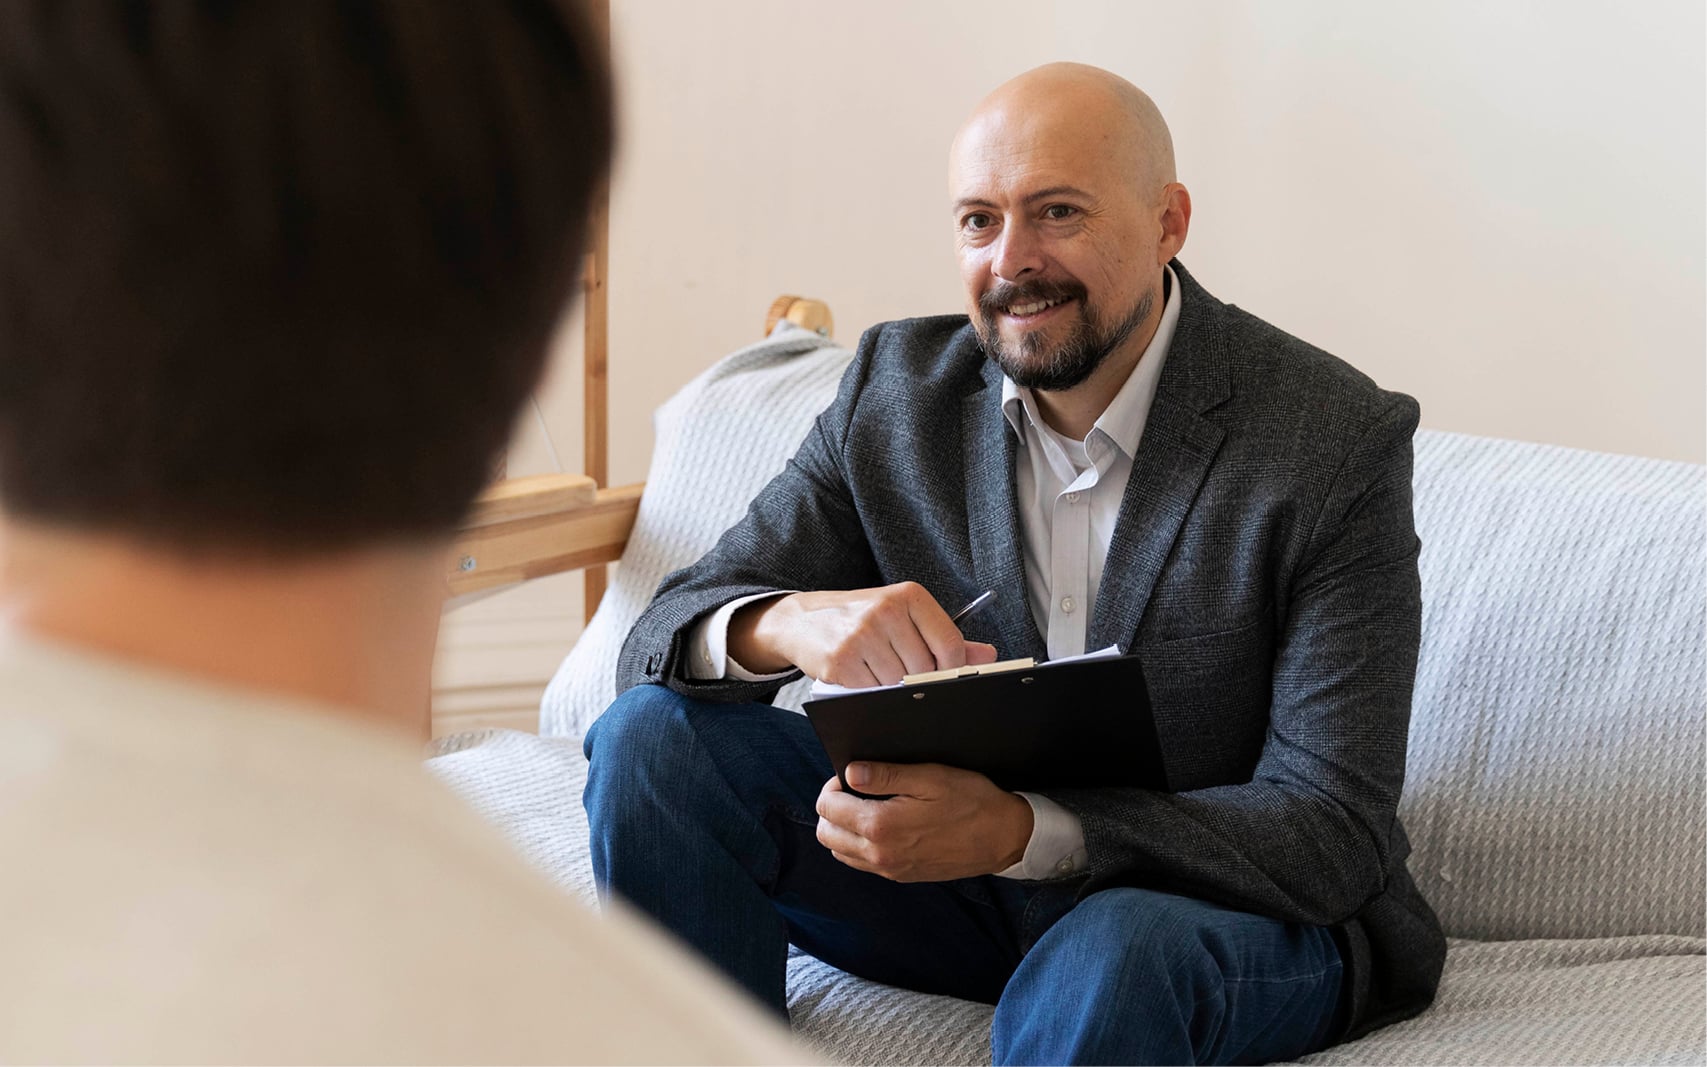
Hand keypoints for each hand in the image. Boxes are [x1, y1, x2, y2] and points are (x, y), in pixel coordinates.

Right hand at [730, 581, 997, 685]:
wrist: (803, 620)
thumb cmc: (861, 620)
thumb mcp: (904, 618)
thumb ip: (945, 637)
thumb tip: (988, 656)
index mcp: (909, 596)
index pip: (950, 644)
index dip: (951, 669)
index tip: (940, 674)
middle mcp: (886, 611)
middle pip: (925, 669)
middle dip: (916, 680)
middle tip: (899, 671)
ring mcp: (861, 635)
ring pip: (898, 683)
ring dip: (890, 687)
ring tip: (876, 670)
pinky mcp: (841, 659)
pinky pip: (871, 691)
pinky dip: (868, 691)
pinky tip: (859, 676)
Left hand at [815, 762, 1033, 881]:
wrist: (1003, 838)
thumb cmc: (971, 802)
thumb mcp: (930, 777)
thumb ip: (886, 775)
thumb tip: (850, 771)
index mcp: (881, 825)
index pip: (828, 807)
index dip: (834, 785)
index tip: (852, 775)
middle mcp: (879, 853)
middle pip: (826, 834)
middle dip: (831, 808)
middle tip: (853, 790)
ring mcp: (889, 869)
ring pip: (839, 852)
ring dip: (841, 829)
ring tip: (864, 807)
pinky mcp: (900, 876)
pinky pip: (861, 864)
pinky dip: (857, 845)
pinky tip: (879, 827)